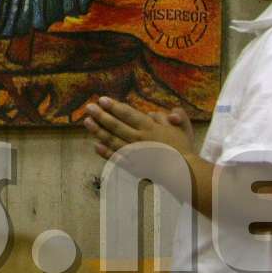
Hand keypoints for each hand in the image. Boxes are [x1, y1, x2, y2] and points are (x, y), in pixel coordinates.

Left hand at [81, 95, 196, 163]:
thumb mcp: (180, 128)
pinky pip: (117, 158)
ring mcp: (135, 153)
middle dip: (101, 115)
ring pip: (112, 140)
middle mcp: (139, 139)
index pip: (128, 114)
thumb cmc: (183, 149)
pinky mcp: (134, 166)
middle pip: (116, 125)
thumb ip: (169, 117)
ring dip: (98, 130)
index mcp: (150, 128)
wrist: (184, 173)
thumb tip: (153, 113)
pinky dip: (105, 152)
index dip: (114, 106)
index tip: (102, 99)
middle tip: (89, 107)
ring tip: (87, 121)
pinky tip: (96, 146)